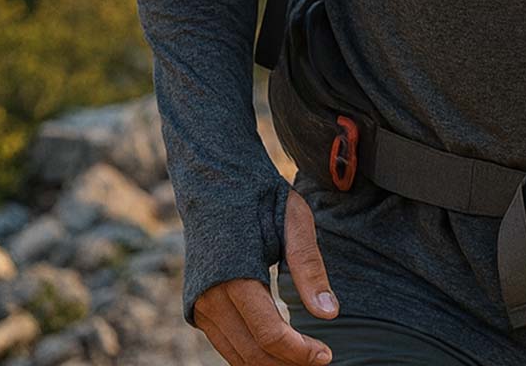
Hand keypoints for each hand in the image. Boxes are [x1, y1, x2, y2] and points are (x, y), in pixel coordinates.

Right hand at [193, 189, 337, 365]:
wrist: (213, 178)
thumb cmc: (260, 193)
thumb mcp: (294, 220)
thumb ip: (309, 267)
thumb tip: (330, 314)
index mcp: (235, 273)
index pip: (268, 333)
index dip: (298, 351)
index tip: (325, 355)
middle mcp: (209, 295)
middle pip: (250, 353)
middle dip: (286, 363)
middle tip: (320, 360)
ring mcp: (198, 303)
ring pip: (234, 354)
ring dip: (268, 363)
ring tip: (302, 356)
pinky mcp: (195, 305)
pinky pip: (224, 342)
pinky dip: (249, 352)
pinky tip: (277, 347)